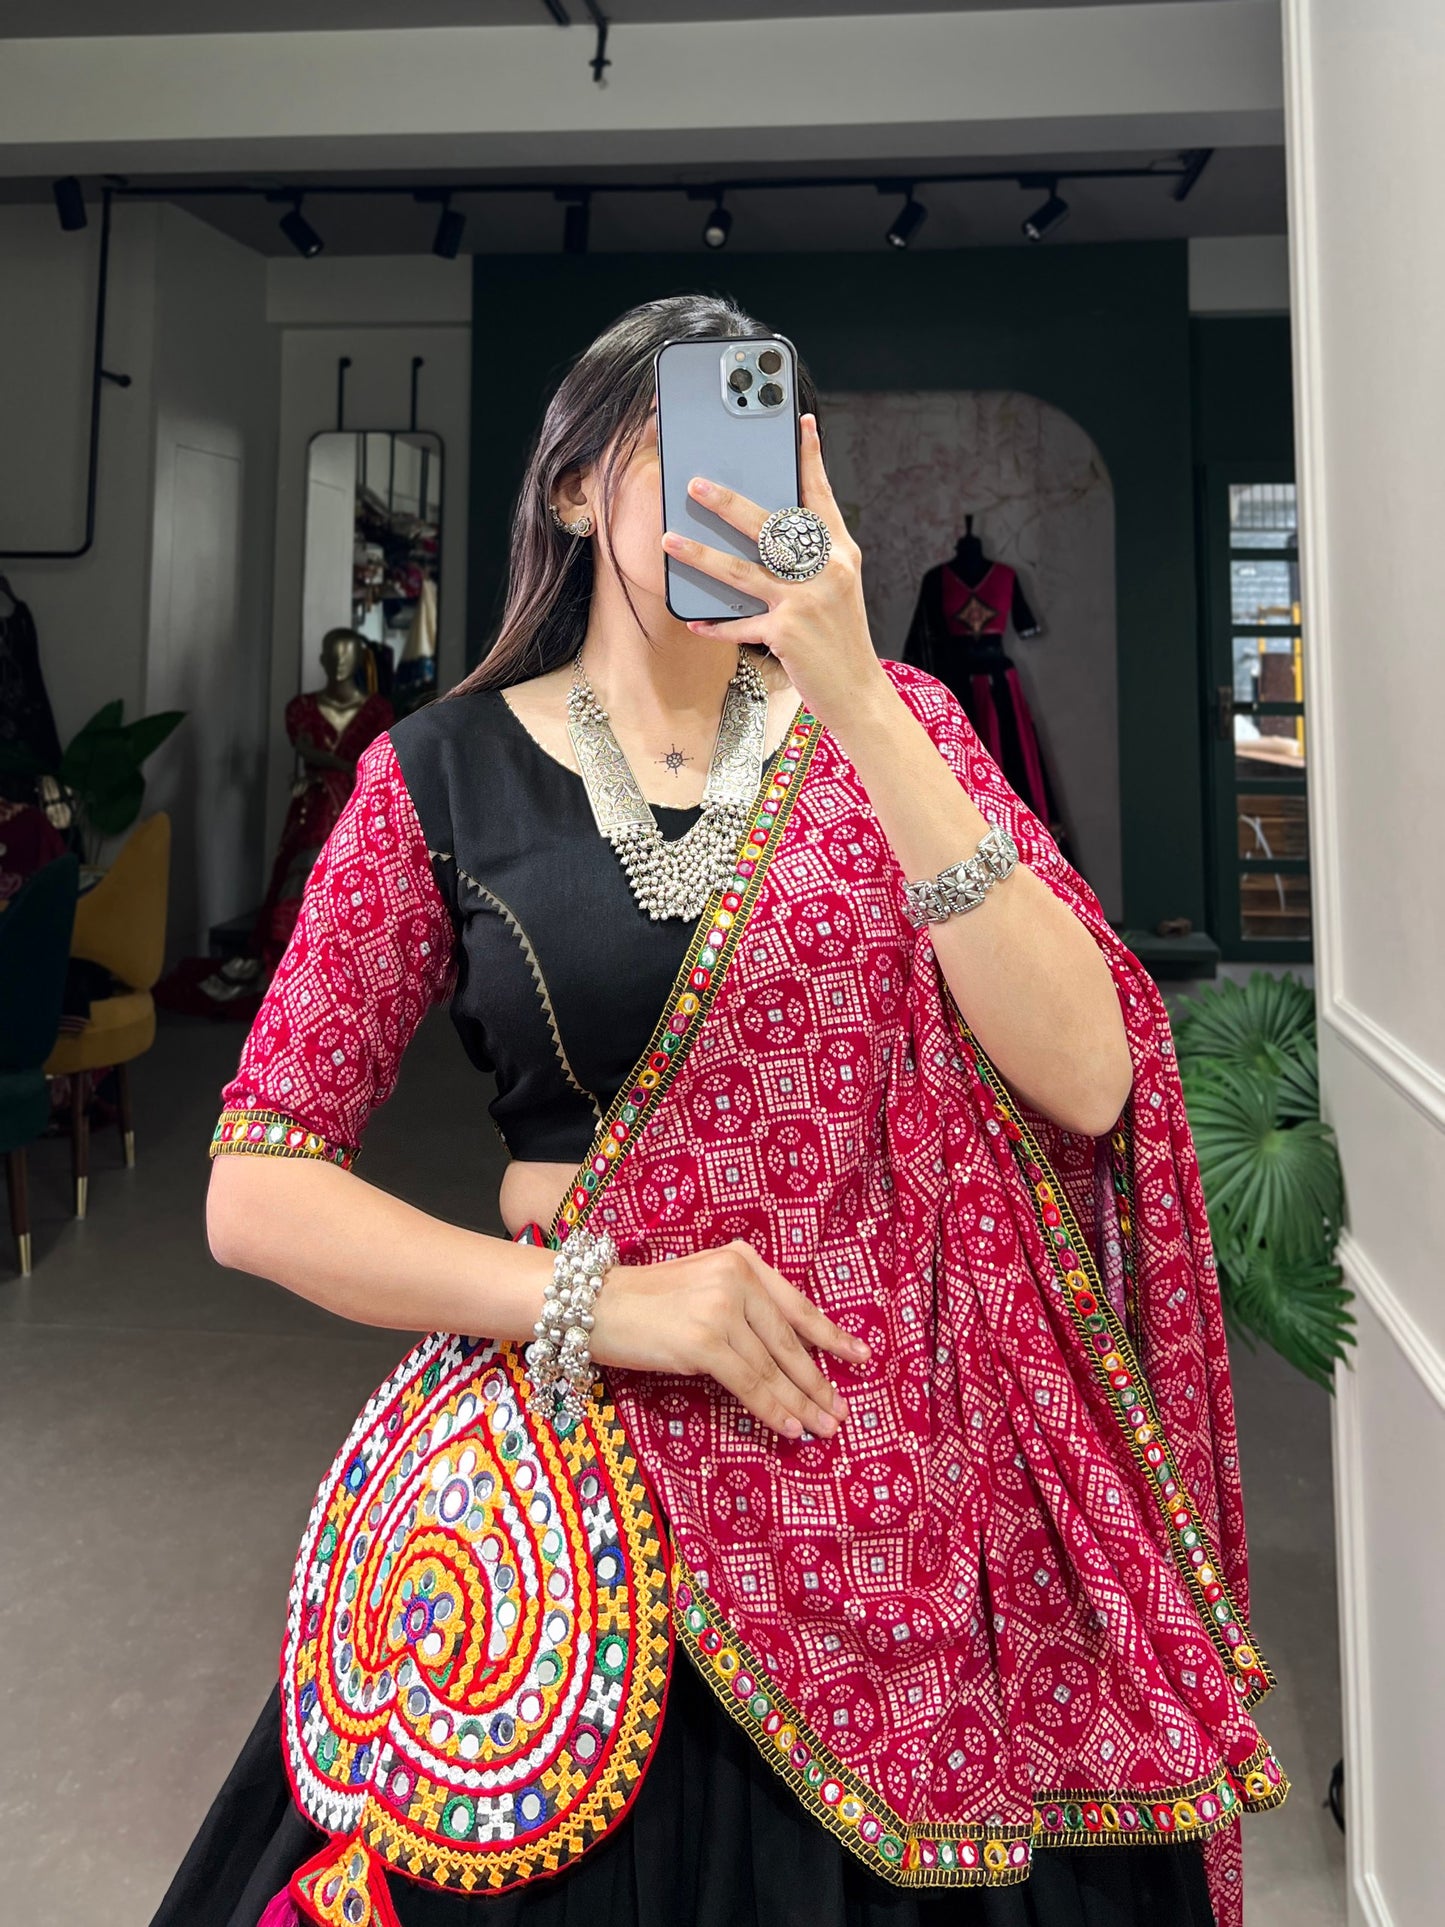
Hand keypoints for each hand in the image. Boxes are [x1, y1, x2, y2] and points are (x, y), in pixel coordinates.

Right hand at [589, 1236, 869, 1439]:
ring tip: (824, 1427)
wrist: (589, 1303)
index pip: (796, 1305)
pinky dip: (771, 1409)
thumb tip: (783, 1354)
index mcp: (742, 1260)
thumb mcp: (701, 1285)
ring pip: (772, 1368)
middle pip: (789, 1341)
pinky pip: (748, 1384)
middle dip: (818, 1381)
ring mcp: (721, 1309)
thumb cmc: (641, 1301)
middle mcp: (737, 1278)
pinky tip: (789, 1428)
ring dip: (801, 1403)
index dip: (830, 1336)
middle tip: (841, 1412)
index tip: (860, 1357)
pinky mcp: (703, 1342)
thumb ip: (741, 1305)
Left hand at [660, 413, 890, 731]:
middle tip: (694, 484)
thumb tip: (767, 532)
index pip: (821, 497)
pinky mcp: (787, 632)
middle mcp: (825, 570)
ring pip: (742, 570)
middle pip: (769, 527)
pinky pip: (740, 624)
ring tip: (668, 540)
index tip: (800, 424)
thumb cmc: (840, 638)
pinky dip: (714, 624)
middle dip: (728, 503)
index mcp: (839, 553)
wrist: (859, 692)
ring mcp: (805, 601)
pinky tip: (693, 620)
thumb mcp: (837, 589)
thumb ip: (811, 558)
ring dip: (700, 555)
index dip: (810, 460)